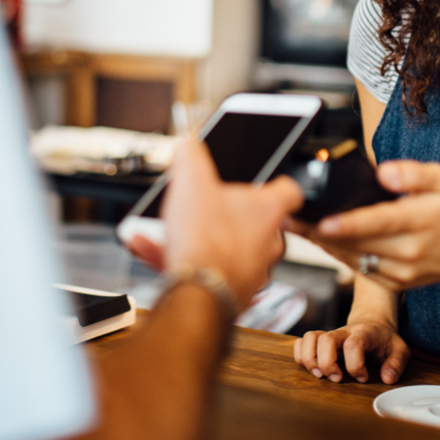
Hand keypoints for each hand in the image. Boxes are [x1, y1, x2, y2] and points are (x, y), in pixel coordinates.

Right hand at [158, 140, 304, 307]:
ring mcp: (252, 270)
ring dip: (197, 236)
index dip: (276, 184)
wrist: (197, 293)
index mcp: (267, 211)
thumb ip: (190, 156)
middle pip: (254, 221)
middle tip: (202, 205)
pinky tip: (150, 248)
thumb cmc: (206, 240)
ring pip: (225, 247)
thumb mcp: (191, 181)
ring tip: (166, 229)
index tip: (267, 182)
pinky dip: (180, 258)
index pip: (289, 191)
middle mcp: (267, 243)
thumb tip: (187, 145)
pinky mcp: (232, 292)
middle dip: (225, 213)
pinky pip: (206, 269)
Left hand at [289, 160, 439, 296]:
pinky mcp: (395, 284)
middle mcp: (410, 251)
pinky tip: (318, 240)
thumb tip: (384, 173)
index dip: (349, 224)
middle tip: (288, 216)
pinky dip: (337, 255)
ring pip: (354, 259)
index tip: (323, 222)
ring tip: (293, 226)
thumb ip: (413, 173)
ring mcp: (402, 272)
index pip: (379, 223)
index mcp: (421, 221)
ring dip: (321, 244)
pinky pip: (360, 269)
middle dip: (319, 232)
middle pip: (358, 244)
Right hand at [293, 320, 410, 384]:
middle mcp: (343, 332)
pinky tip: (311, 367)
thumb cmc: (384, 339)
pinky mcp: (319, 340)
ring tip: (319, 375)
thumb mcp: (399, 349)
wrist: (372, 322)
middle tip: (336, 379)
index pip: (353, 344)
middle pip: (326, 339)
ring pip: (309, 337)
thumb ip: (396, 363)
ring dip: (309, 359)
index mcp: (364, 333)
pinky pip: (301, 341)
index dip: (355, 365)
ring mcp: (330, 335)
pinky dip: (300, 355)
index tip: (363, 377)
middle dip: (327, 363)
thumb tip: (387, 378)